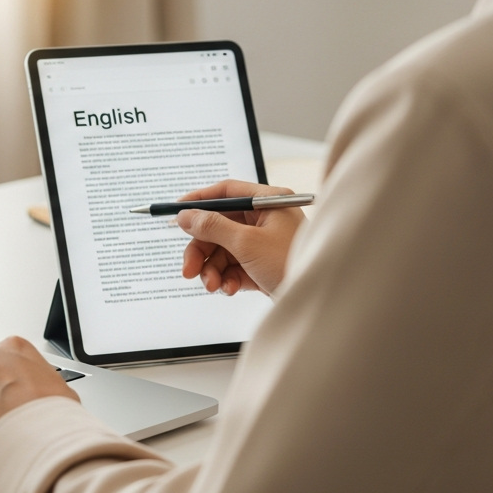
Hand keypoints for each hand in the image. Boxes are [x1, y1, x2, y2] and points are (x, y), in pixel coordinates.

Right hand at [177, 180, 304, 296]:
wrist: (315, 300)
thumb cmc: (291, 264)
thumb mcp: (246, 244)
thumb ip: (212, 227)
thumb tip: (186, 216)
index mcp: (269, 202)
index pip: (227, 192)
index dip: (199, 201)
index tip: (177, 213)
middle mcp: (266, 219)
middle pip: (220, 226)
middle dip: (202, 250)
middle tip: (188, 269)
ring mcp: (264, 243)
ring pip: (223, 250)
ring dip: (212, 269)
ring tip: (212, 285)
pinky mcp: (262, 266)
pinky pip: (234, 267)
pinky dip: (227, 278)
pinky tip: (229, 289)